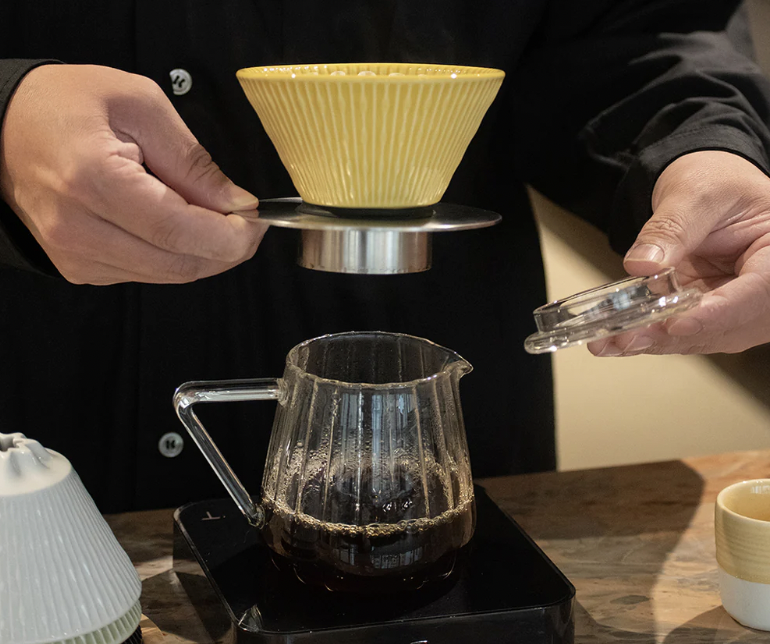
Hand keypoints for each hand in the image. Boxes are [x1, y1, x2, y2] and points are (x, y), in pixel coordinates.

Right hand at [0, 64, 267, 284]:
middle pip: (179, 264)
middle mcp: (79, 230)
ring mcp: (76, 256)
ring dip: (205, 254)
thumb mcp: (139, 105)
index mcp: (93, 181)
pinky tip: (178, 227)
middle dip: (228, 249)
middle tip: (248, 223)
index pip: (179, 231)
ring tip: (216, 219)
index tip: (257, 220)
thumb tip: (236, 203)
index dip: (231, 235)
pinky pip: (146, 274)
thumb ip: (193, 160)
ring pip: (168, 276)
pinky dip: (175, 256)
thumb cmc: (63, 105)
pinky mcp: (79, 268)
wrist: (4, 127)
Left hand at [589, 150, 769, 355]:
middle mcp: (765, 285)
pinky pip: (682, 332)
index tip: (677, 324)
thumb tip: (642, 265)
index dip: (717, 313)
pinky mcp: (708, 311)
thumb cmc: (715, 180)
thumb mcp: (693, 194)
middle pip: (729, 324)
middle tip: (627, 338)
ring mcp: (736, 303)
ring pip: (703, 336)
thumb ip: (670, 229)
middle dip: (675, 335)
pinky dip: (649, 336)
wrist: (706, 184)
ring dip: (656, 342)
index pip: (758, 290)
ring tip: (611, 342)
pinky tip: (615, 340)